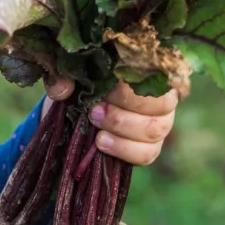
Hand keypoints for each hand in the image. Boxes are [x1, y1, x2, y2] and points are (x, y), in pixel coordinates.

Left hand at [41, 76, 176, 165]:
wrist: (77, 106)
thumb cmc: (84, 82)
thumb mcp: (73, 74)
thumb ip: (66, 75)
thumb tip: (62, 88)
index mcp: (149, 70)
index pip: (155, 76)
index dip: (130, 85)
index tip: (103, 88)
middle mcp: (162, 96)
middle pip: (161, 105)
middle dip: (125, 107)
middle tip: (94, 109)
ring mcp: (160, 123)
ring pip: (155, 130)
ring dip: (122, 127)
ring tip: (95, 123)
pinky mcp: (150, 147)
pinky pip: (147, 154)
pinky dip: (124, 150)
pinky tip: (101, 143)